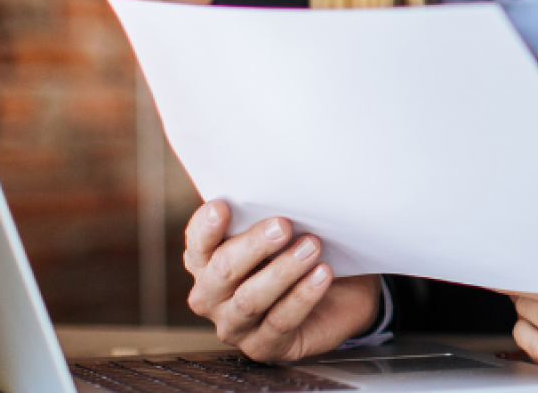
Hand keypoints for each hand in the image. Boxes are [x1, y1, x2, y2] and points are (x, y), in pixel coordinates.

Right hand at [184, 201, 379, 360]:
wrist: (339, 295)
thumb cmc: (300, 254)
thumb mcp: (283, 234)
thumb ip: (268, 219)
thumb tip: (277, 192)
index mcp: (207, 262)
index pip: (197, 244)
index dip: (206, 227)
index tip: (223, 206)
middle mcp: (211, 296)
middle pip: (222, 271)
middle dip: (252, 246)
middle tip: (282, 225)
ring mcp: (234, 325)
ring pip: (249, 300)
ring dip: (282, 271)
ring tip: (311, 247)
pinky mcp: (263, 346)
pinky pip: (280, 322)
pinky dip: (302, 296)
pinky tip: (322, 275)